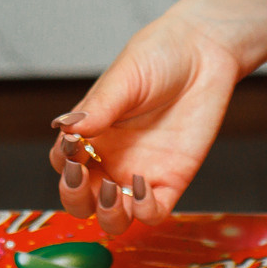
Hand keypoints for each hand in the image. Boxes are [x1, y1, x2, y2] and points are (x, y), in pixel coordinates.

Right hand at [49, 4, 246, 234]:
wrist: (204, 52)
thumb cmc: (159, 56)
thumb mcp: (124, 77)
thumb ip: (99, 106)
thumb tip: (67, 130)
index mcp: (91, 132)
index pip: (62, 161)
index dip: (62, 162)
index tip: (71, 148)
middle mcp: (111, 158)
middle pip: (81, 198)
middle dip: (75, 198)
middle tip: (82, 179)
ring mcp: (140, 172)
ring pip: (114, 215)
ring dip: (107, 214)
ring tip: (112, 193)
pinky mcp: (171, 180)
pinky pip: (153, 211)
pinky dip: (143, 210)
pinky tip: (142, 190)